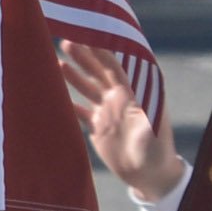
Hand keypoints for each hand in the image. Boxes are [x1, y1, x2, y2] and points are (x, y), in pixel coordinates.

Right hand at [58, 40, 179, 201]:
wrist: (150, 174)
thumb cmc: (157, 149)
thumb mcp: (154, 128)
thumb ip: (145, 109)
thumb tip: (139, 90)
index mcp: (133, 94)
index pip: (114, 66)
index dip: (101, 51)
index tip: (87, 36)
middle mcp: (118, 99)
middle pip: (98, 72)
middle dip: (83, 56)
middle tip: (66, 40)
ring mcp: (107, 112)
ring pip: (87, 88)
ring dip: (73, 75)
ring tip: (56, 61)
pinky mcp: (98, 127)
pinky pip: (79, 111)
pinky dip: (67, 102)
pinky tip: (53, 93)